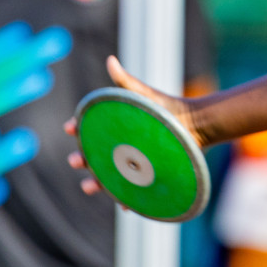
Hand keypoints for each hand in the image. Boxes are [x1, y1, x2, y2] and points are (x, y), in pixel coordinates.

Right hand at [64, 55, 201, 194]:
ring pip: (109, 178)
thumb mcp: (145, 95)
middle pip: (95, 156)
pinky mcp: (148, 176)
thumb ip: (127, 82)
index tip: (70, 127)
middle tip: (75, 160)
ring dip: (97, 184)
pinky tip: (124, 207)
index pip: (90, 129)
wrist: (197, 124)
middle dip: (82, 160)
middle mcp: (121, 148)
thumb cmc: (168, 108)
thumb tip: (110, 60)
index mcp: (117, 129)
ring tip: (88, 187)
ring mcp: (133, 164)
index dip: (77, 129)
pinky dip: (129, 201)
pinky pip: (136, 192)